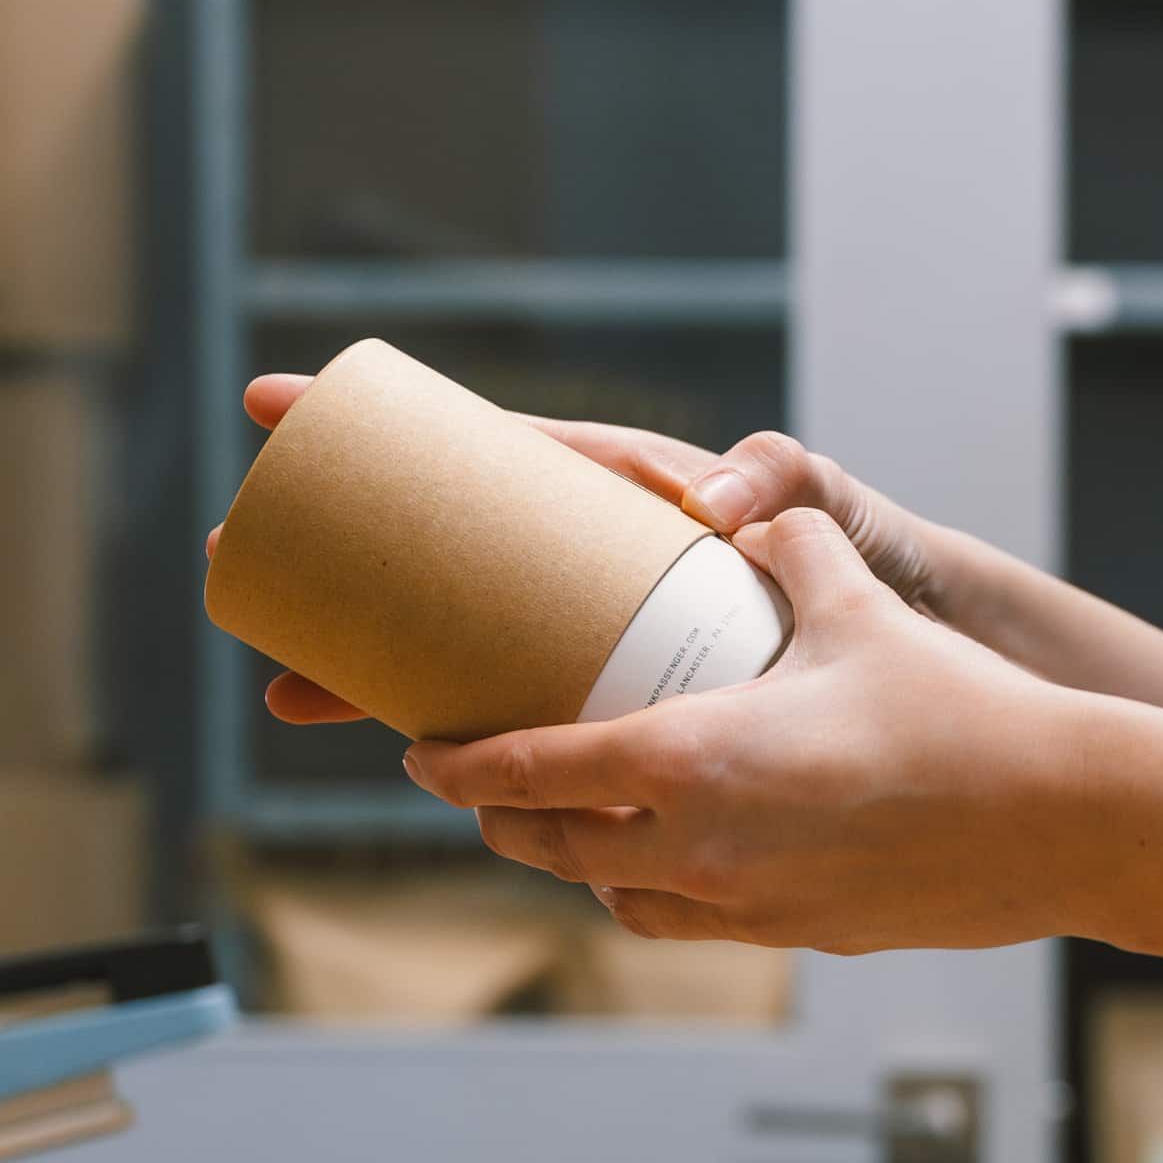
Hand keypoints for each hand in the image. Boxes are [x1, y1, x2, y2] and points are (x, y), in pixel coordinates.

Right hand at [214, 376, 945, 727]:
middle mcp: (598, 568)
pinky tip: (396, 757)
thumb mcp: (835, 515)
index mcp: (629, 496)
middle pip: (442, 554)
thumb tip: (714, 497)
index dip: (383, 426)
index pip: (490, 446)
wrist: (926, 677)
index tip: (278, 405)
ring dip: (367, 661)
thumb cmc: (880, 579)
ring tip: (283, 683)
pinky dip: (450, 734)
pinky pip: (510, 717)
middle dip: (333, 554)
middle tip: (235, 555)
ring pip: (458, 644)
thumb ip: (786, 484)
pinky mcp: (616, 712)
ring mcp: (599, 642)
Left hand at [403, 508, 1094, 952]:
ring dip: (578, 860)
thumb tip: (756, 513)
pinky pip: (690, 922)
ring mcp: (746, 906)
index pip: (529, 772)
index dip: (459, 764)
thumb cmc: (960, 712)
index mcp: (687, 763)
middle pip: (551, 846)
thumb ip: (793, 546)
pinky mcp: (798, 936)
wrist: (1062, 821)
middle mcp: (697, 850)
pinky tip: (673, 856)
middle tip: (479, 777)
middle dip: (502, 812)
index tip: (419, 748)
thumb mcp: (859, 609)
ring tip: (572, 817)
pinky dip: (655, 891)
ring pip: (615, 898)